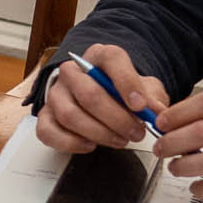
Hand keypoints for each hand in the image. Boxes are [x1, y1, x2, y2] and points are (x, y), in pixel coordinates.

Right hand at [34, 43, 169, 154]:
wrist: (98, 99)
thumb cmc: (120, 93)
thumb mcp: (143, 90)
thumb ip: (152, 99)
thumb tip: (157, 113)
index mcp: (99, 57)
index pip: (111, 59)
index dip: (127, 83)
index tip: (141, 107)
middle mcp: (72, 71)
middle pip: (89, 94)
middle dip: (116, 119)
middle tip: (136, 133)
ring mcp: (56, 93)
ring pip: (69, 115)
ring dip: (99, 133)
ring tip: (120, 140)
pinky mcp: (45, 116)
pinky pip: (48, 131)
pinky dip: (71, 143)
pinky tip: (91, 145)